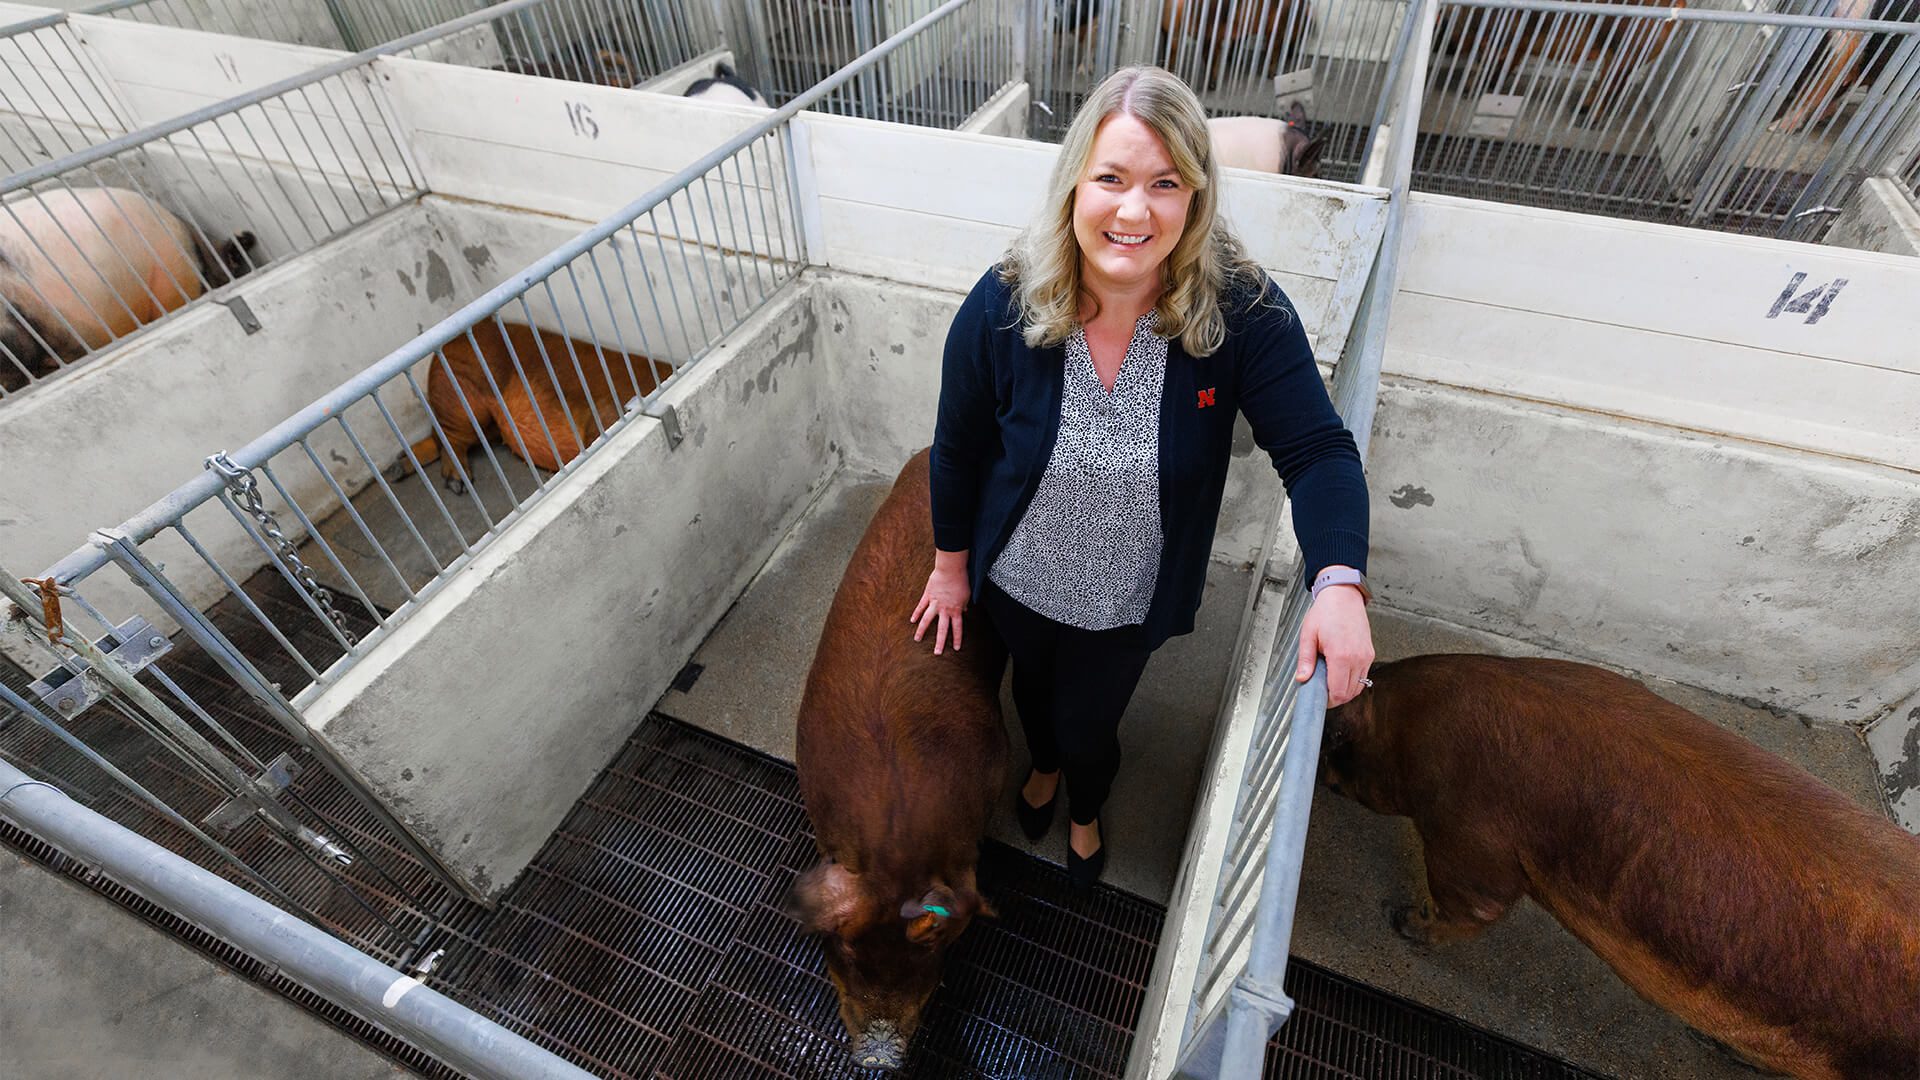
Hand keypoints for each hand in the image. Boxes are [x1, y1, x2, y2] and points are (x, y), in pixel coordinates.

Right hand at [912, 551, 970, 654]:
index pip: (957, 628)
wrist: (951, 569)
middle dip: (940, 643)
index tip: (956, 648)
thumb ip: (965, 604)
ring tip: (916, 640)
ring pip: (927, 620)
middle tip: (937, 653)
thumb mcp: (967, 594)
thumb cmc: (961, 580)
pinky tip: (912, 620)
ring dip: (921, 631)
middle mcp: (945, 610)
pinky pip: (921, 606)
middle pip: (942, 629)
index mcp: (956, 610)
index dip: (957, 639)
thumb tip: (966, 609)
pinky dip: (916, 613)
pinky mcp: (928, 596)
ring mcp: (935, 603)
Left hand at [1296, 583, 1374, 706]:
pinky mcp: (1369, 654)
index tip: (1318, 698)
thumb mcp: (1308, 635)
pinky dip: (1352, 681)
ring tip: (1329, 680)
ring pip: (1359, 687)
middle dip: (1335, 697)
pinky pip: (1363, 676)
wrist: (1344, 596)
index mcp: (1341, 655)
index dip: (1328, 701)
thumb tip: (1302, 679)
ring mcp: (1366, 656)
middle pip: (1349, 693)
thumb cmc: (1326, 612)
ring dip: (1344, 690)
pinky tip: (1340, 673)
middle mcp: (1357, 658)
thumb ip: (1306, 660)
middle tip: (1321, 689)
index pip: (1338, 692)